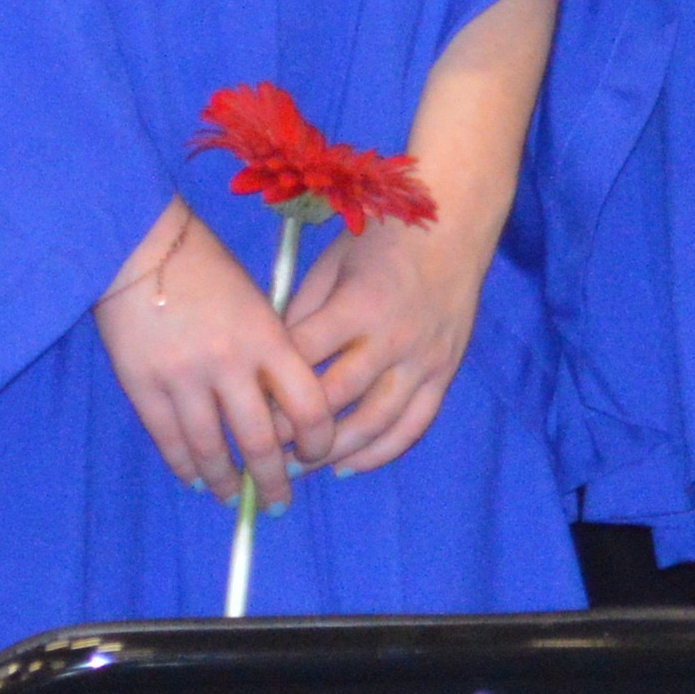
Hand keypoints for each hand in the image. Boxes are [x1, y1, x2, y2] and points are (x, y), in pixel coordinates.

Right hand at [99, 197, 332, 502]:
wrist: (139, 244)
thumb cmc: (205, 265)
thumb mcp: (255, 301)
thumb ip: (269, 350)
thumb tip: (279, 407)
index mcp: (267, 336)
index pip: (308, 405)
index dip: (319, 440)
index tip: (317, 453)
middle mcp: (230, 364)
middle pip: (260, 442)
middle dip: (272, 481)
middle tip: (278, 503)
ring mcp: (184, 378)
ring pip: (211, 451)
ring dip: (224, 482)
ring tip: (231, 498)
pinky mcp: (143, 386)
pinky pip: (169, 441)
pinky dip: (184, 466)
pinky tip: (193, 478)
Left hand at [282, 202, 495, 475]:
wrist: (452, 226)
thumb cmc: (380, 241)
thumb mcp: (330, 264)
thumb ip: (301, 313)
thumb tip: (269, 365)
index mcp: (358, 305)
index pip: (303, 358)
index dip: (268, 386)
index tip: (242, 406)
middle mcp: (392, 339)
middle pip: (335, 399)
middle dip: (293, 430)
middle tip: (262, 448)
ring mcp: (423, 361)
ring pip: (374, 424)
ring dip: (333, 453)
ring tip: (299, 467)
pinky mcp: (444, 374)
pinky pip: (413, 426)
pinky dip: (380, 454)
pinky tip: (348, 466)